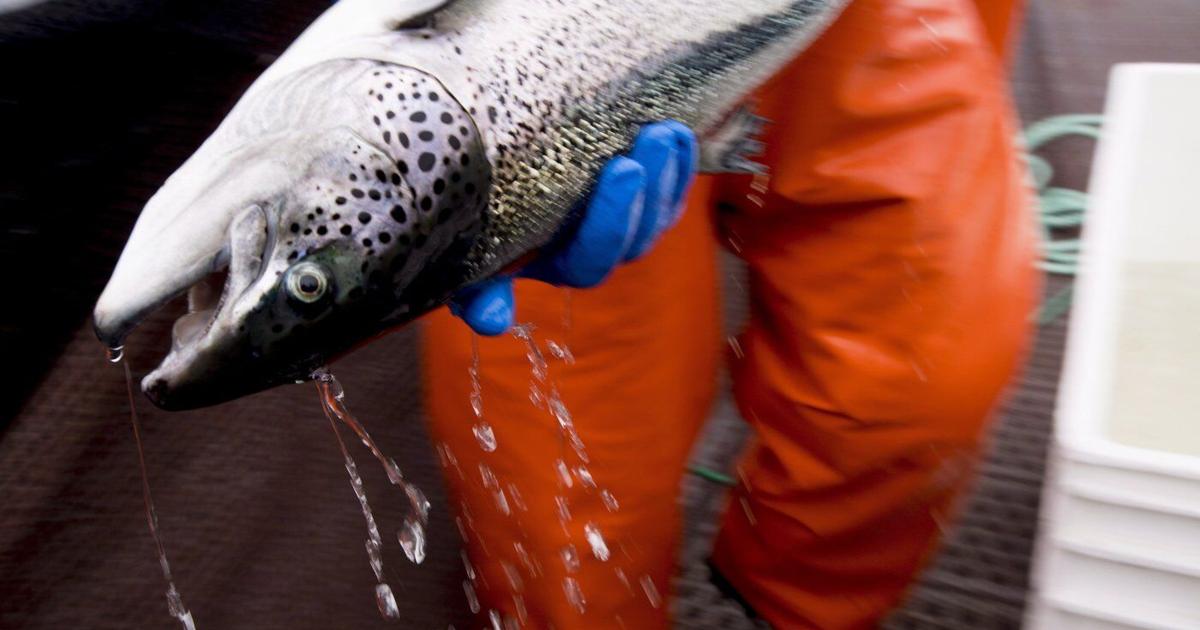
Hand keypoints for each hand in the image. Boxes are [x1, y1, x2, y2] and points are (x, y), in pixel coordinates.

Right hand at [450, 121, 697, 335]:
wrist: (482, 163)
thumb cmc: (471, 207)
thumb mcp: (465, 247)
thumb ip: (475, 287)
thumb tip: (492, 320)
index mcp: (557, 265)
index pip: (593, 259)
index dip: (613, 217)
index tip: (623, 168)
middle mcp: (595, 253)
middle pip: (635, 238)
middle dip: (649, 188)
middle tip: (653, 139)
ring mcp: (622, 227)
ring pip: (658, 215)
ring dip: (669, 174)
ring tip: (668, 130)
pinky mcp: (641, 201)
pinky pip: (671, 193)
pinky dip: (680, 164)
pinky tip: (683, 132)